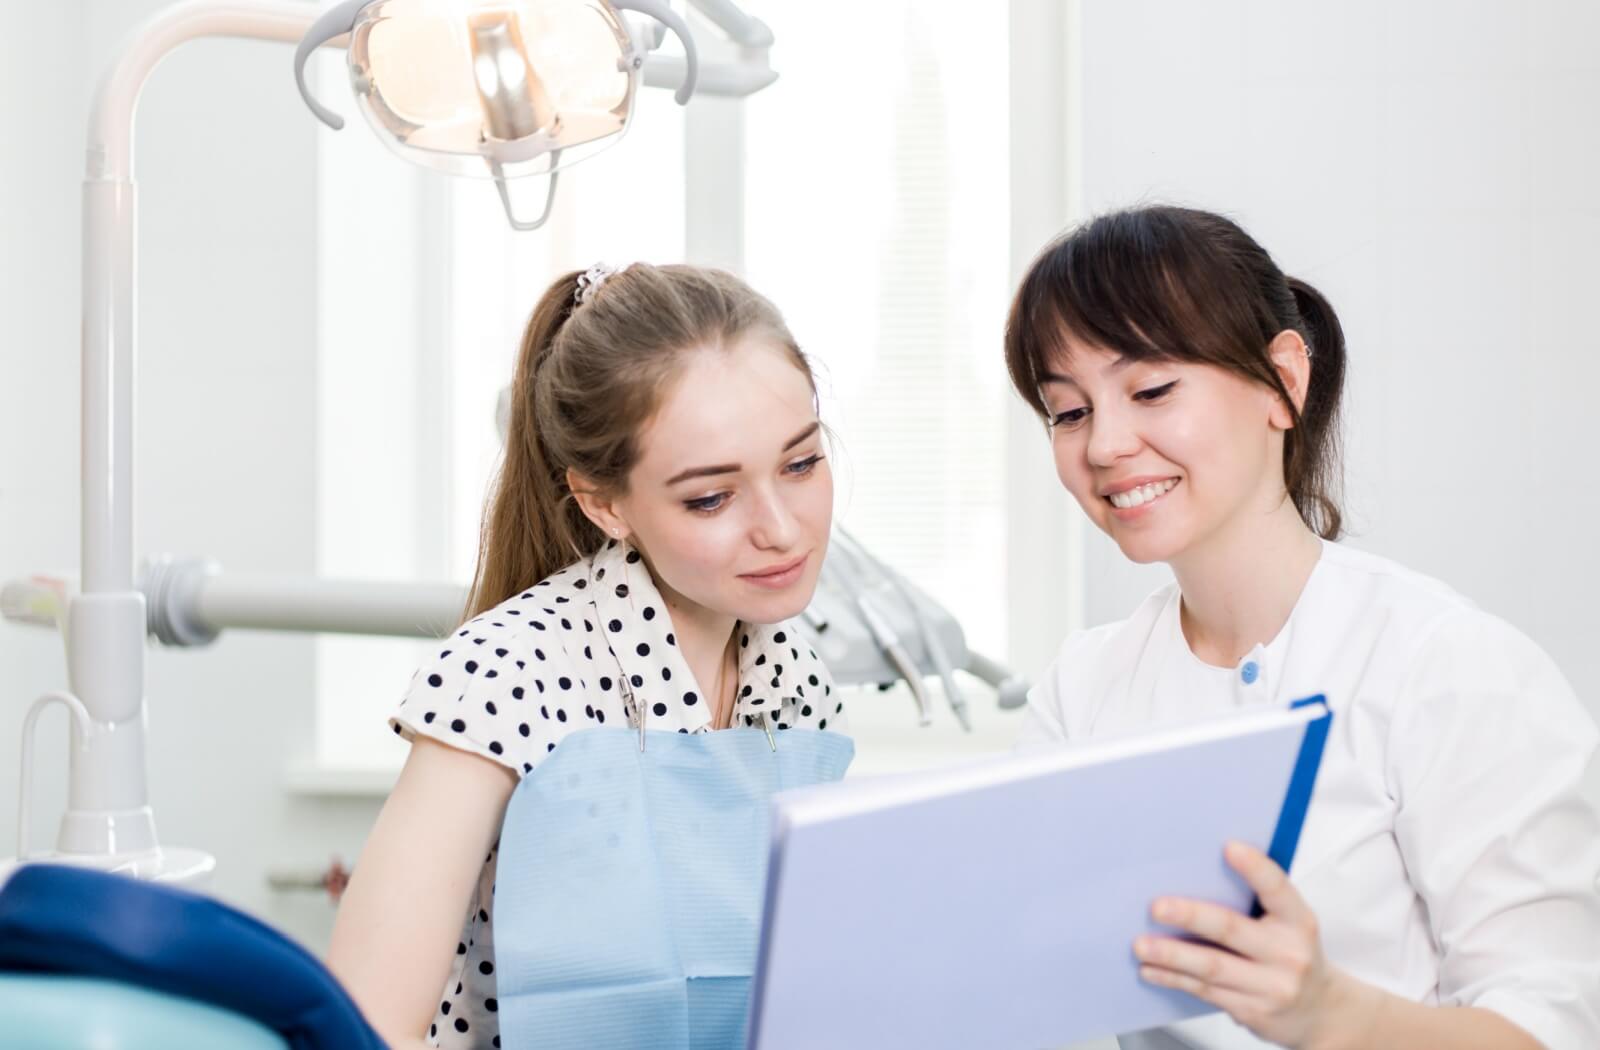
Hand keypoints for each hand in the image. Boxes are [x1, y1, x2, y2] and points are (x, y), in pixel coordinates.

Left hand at [1132, 841, 1373, 1049]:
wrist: (1321, 1013)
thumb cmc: (1293, 954)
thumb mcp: (1290, 925)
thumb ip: (1257, 902)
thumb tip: (1197, 871)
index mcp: (1298, 921)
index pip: (1278, 889)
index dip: (1255, 868)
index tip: (1228, 847)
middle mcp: (1288, 954)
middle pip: (1231, 929)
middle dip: (1190, 916)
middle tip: (1156, 907)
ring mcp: (1271, 987)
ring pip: (1211, 966)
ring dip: (1171, 954)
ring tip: (1141, 944)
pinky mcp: (1252, 1011)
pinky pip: (1204, 991)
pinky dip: (1173, 978)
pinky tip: (1151, 969)